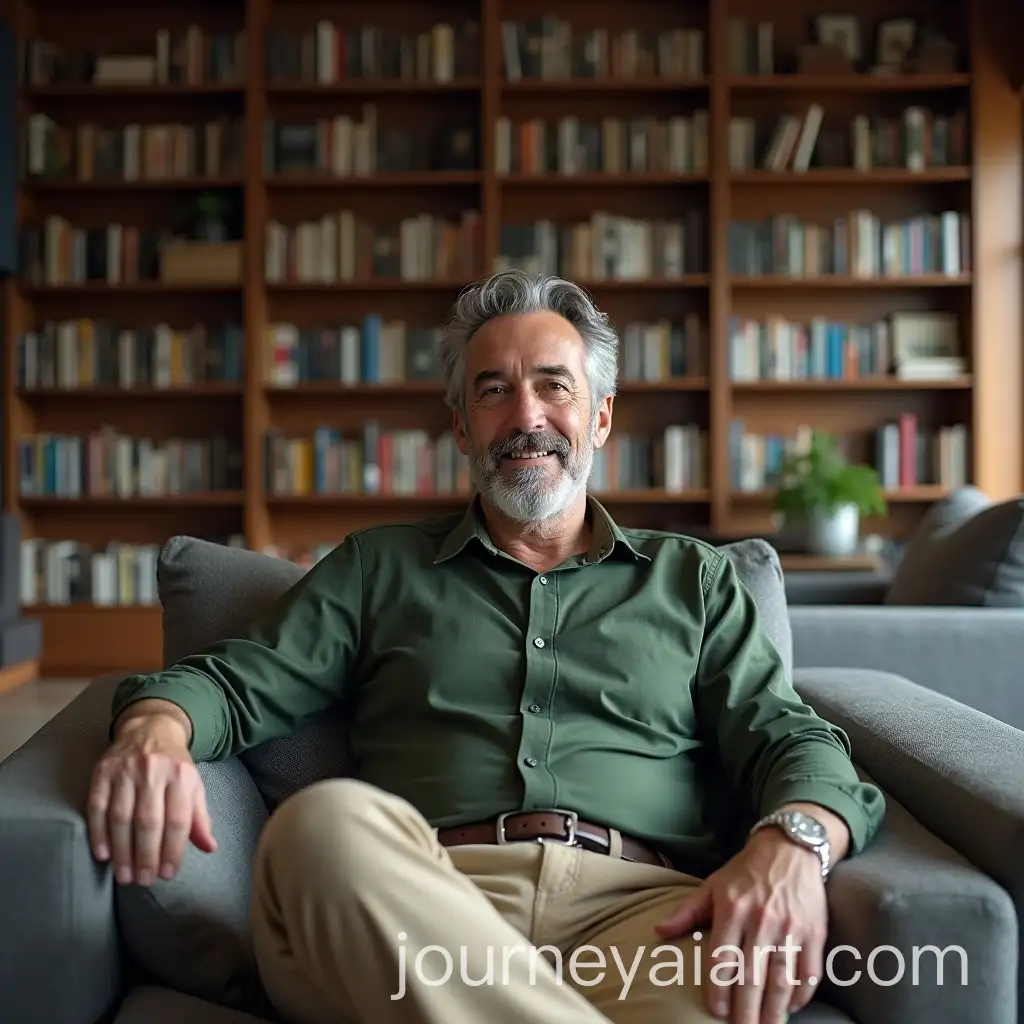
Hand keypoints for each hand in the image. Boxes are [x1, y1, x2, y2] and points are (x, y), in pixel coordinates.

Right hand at [87, 703, 215, 885]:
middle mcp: (154, 771)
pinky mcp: (102, 771)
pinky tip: (103, 855)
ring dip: (122, 851)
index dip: (172, 850)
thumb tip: (210, 848)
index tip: (166, 874)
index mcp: (181, 775)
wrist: (151, 728)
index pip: (178, 819)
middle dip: (146, 856)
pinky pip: (97, 806)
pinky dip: (98, 833)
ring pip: (121, 817)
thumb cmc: (175, 765)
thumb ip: (200, 817)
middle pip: (148, 821)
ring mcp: (125, 770)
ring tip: (125, 875)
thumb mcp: (193, 785)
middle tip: (143, 881)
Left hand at [655, 830, 826, 1023]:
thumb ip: (687, 911)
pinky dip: (801, 993)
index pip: (722, 958)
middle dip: (746, 1010)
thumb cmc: (746, 870)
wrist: (790, 847)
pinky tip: (792, 1007)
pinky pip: (809, 971)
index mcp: (732, 908)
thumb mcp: (713, 884)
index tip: (717, 1011)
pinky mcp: (814, 931)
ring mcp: (789, 927)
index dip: (719, 988)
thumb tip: (659, 932)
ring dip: (774, 1010)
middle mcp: (760, 919)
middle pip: (751, 976)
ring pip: (780, 979)